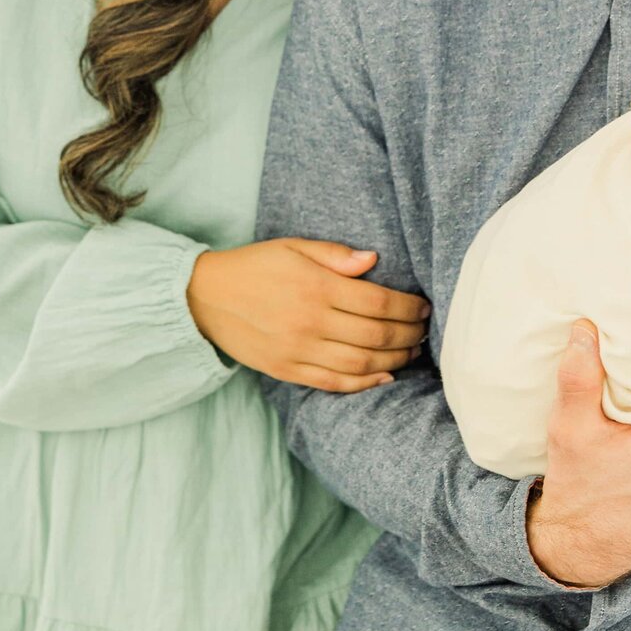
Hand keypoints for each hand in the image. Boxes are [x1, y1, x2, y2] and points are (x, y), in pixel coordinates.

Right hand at [187, 239, 429, 390]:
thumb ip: (334, 255)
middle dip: (408, 335)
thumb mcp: (293, 247)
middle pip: (375, 335)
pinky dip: (364, 384)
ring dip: (394, 361)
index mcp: (315, 287)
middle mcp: (310, 321)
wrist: (206, 297)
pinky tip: (384, 377)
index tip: (423, 308)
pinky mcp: (287, 371)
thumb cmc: (255, 266)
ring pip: (360, 363)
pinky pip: (334, 383)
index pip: (378, 303)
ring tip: (411, 352)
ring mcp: (298, 350)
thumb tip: (373, 260)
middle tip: (424, 331)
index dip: (408, 308)